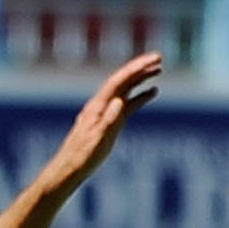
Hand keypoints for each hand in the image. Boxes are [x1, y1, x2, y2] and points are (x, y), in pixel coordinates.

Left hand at [36, 52, 161, 194]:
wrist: (69, 169)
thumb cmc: (83, 156)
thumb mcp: (98, 138)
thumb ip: (109, 119)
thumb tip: (120, 101)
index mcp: (99, 105)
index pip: (120, 80)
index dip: (137, 67)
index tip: (155, 59)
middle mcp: (101, 104)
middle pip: (123, 80)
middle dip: (141, 68)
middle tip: (159, 58)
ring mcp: (105, 112)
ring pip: (126, 90)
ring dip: (141, 79)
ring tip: (158, 71)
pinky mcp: (109, 122)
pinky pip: (127, 104)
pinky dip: (140, 96)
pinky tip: (153, 92)